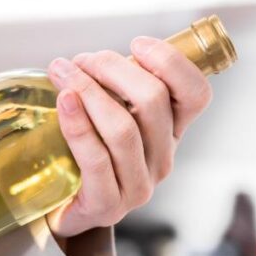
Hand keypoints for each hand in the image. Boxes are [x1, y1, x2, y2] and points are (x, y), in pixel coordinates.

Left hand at [46, 36, 212, 237]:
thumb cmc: (82, 156)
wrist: (59, 211)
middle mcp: (162, 159)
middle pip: (153, 102)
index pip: (195, 94)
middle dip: (113, 68)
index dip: (171, 63)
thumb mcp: (107, 117)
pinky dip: (78, 125)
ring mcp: (138, 186)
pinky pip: (97, 159)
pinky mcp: (108, 205)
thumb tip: (87, 55)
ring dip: (88, 90)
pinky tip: (63, 102)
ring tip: (61, 72)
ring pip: (123, 128)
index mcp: (171, 133)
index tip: (136, 43)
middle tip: (81, 60)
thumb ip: (111, 90)